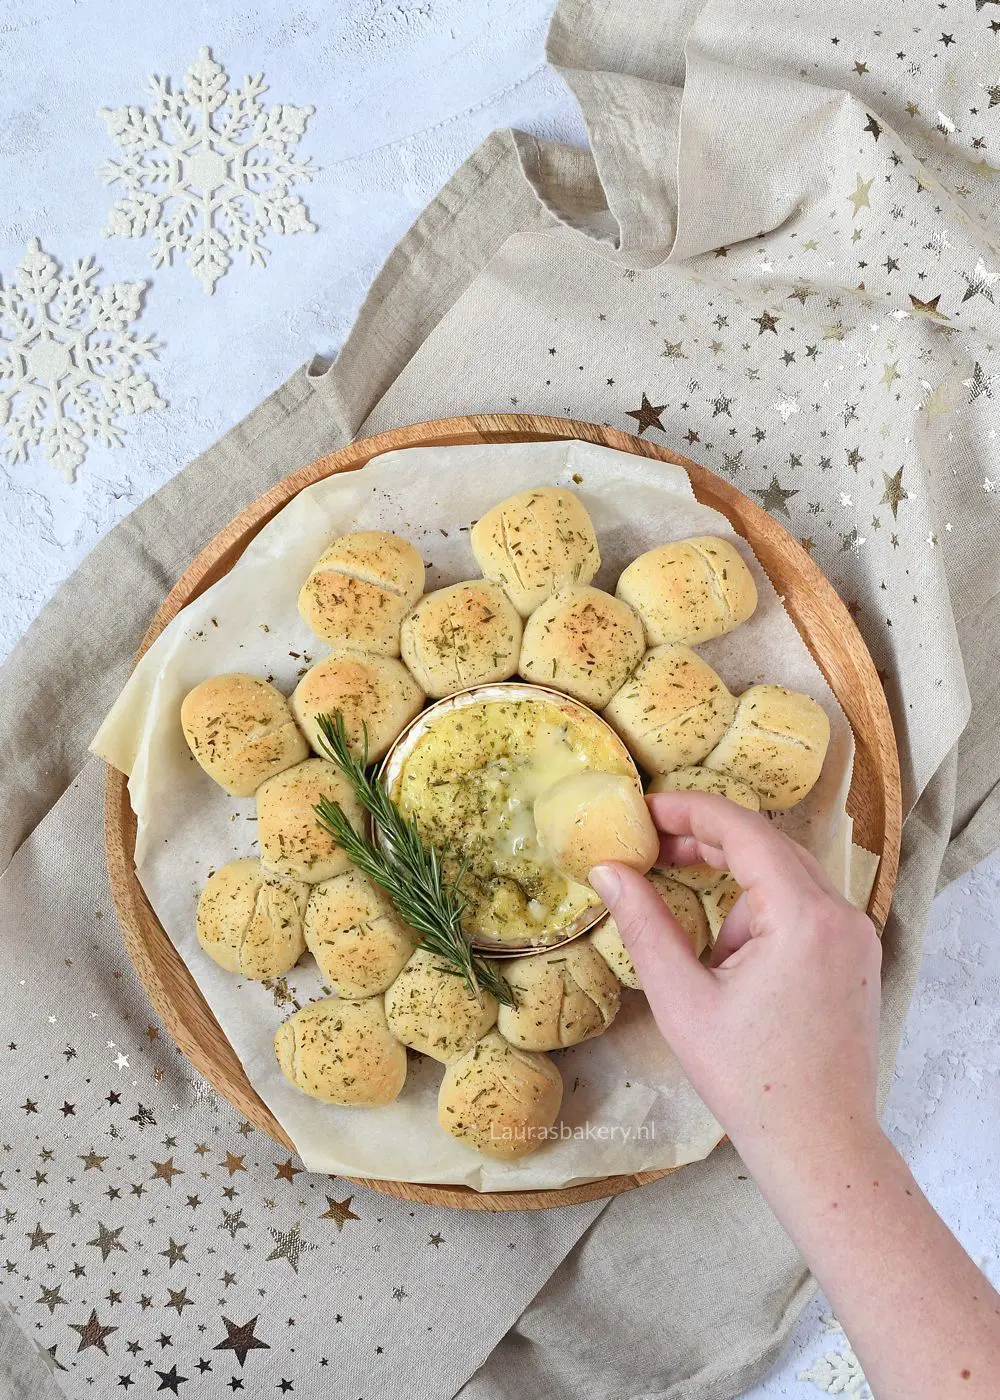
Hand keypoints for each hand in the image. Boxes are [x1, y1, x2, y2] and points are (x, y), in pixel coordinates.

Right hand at [588, 791, 882, 1176]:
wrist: (820, 1146)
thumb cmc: (750, 1080)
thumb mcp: (682, 999)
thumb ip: (643, 924)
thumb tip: (607, 869)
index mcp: (803, 915)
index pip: (744, 830)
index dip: (688, 810)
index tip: (643, 812)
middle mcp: (841, 913)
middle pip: (768, 845)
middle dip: (708, 842)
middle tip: (652, 851)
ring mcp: (856, 935)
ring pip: (786, 878)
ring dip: (735, 888)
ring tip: (701, 949)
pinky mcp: (857, 958)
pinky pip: (805, 909)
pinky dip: (763, 915)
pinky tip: (734, 962)